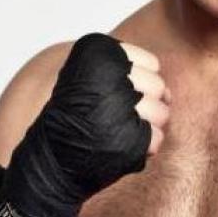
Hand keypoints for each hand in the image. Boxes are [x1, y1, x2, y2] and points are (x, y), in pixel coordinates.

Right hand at [0, 33, 169, 216]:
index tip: (106, 94)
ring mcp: (118, 108)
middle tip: (109, 116)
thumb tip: (170, 94)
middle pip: (159, 86)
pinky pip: (158, 138)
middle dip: (144, 104)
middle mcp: (108, 75)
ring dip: (144, 127)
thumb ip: (136, 76)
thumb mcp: (93, 80)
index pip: (151, 63)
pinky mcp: (129, 140)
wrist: (47, 164)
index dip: (136, 82)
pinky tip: (115, 147)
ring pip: (162, 112)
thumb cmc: (75, 118)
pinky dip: (143, 148)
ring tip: (112, 131)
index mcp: (97, 52)